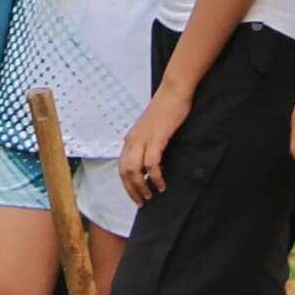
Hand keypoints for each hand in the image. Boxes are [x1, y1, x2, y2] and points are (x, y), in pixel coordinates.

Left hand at [116, 89, 187, 205]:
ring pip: (134, 170)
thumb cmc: (166, 111)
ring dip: (142, 186)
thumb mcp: (151, 130)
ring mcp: (143, 139)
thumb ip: (147, 145)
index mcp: (130, 139)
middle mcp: (132, 140)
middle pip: (125, 172)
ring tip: (152, 196)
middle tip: (143, 202)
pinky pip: (151, 163)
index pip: (122, 168)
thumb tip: (150, 165)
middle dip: (132, 190)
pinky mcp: (157, 138)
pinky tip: (162, 184)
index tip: (136, 197)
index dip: (127, 185)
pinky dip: (155, 177)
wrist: (173, 92)